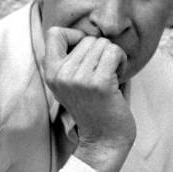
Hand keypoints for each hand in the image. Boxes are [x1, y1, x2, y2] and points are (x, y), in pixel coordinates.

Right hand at [44, 27, 135, 171]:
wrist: (104, 139)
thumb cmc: (93, 107)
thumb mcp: (69, 83)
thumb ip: (68, 60)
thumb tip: (82, 32)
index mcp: (51, 73)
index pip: (54, 33)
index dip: (74, 36)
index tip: (85, 53)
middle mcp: (61, 75)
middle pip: (88, 38)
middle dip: (101, 52)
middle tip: (101, 74)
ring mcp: (79, 79)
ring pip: (103, 44)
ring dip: (113, 58)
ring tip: (109, 79)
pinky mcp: (99, 83)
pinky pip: (115, 52)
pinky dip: (121, 62)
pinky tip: (118, 79)